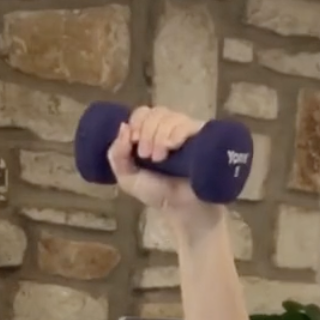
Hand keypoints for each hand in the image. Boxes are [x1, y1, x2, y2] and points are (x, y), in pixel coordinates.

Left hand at [107, 105, 221, 229]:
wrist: (182, 208)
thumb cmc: (157, 193)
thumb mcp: (128, 178)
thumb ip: (117, 156)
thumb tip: (123, 126)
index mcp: (150, 134)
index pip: (142, 113)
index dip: (136, 123)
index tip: (133, 142)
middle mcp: (168, 129)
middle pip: (155, 112)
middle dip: (146, 131)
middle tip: (146, 156)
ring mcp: (186, 131)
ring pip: (170, 116)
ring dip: (159, 135)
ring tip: (160, 159)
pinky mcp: (202, 136)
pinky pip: (187, 124)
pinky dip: (175, 133)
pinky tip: (172, 147)